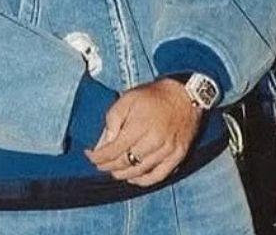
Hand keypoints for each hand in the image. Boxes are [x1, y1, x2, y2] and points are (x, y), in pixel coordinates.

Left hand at [84, 79, 203, 186]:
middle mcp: (155, 141)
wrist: (185, 96)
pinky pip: (158, 175)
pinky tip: (133, 177)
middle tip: (100, 164)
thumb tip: (102, 144)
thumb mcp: (127, 99)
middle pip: (126, 162)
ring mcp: (168, 150)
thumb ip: (113, 120)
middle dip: (108, 166)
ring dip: (123, 174)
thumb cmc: (153, 97)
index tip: (90, 156)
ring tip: (113, 171)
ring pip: (140, 171)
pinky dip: (143, 180)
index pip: (114, 150)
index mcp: (140, 125)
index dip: (99, 157)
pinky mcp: (178, 156)